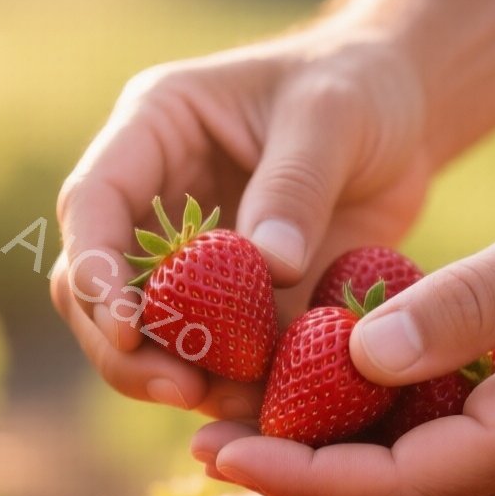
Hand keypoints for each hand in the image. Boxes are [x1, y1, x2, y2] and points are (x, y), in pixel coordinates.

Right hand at [50, 27, 438, 419]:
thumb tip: (270, 266)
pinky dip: (232, 388)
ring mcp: (186, 257)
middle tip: (181, 389)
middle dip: (124, 347)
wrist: (403, 114)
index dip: (95, 269)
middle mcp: (151, 198)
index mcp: (151, 131)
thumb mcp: (331, 116)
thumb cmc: (357, 86)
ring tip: (238, 405)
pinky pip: (213, 357)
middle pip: (94, 285)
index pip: (91, 203)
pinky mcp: (231, 304)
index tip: (127, 326)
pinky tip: (270, 409)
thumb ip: (295, 186)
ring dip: (176, 377)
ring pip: (143, 334)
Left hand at [191, 152, 494, 495]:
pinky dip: (370, 418)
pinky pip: (437, 435)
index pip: (398, 485)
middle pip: (393, 493)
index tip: (217, 446)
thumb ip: (461, 307)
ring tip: (236, 411)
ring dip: (325, 447)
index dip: (299, 473)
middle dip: (295, 470)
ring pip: (411, 469)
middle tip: (202, 434)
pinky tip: (314, 381)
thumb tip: (355, 358)